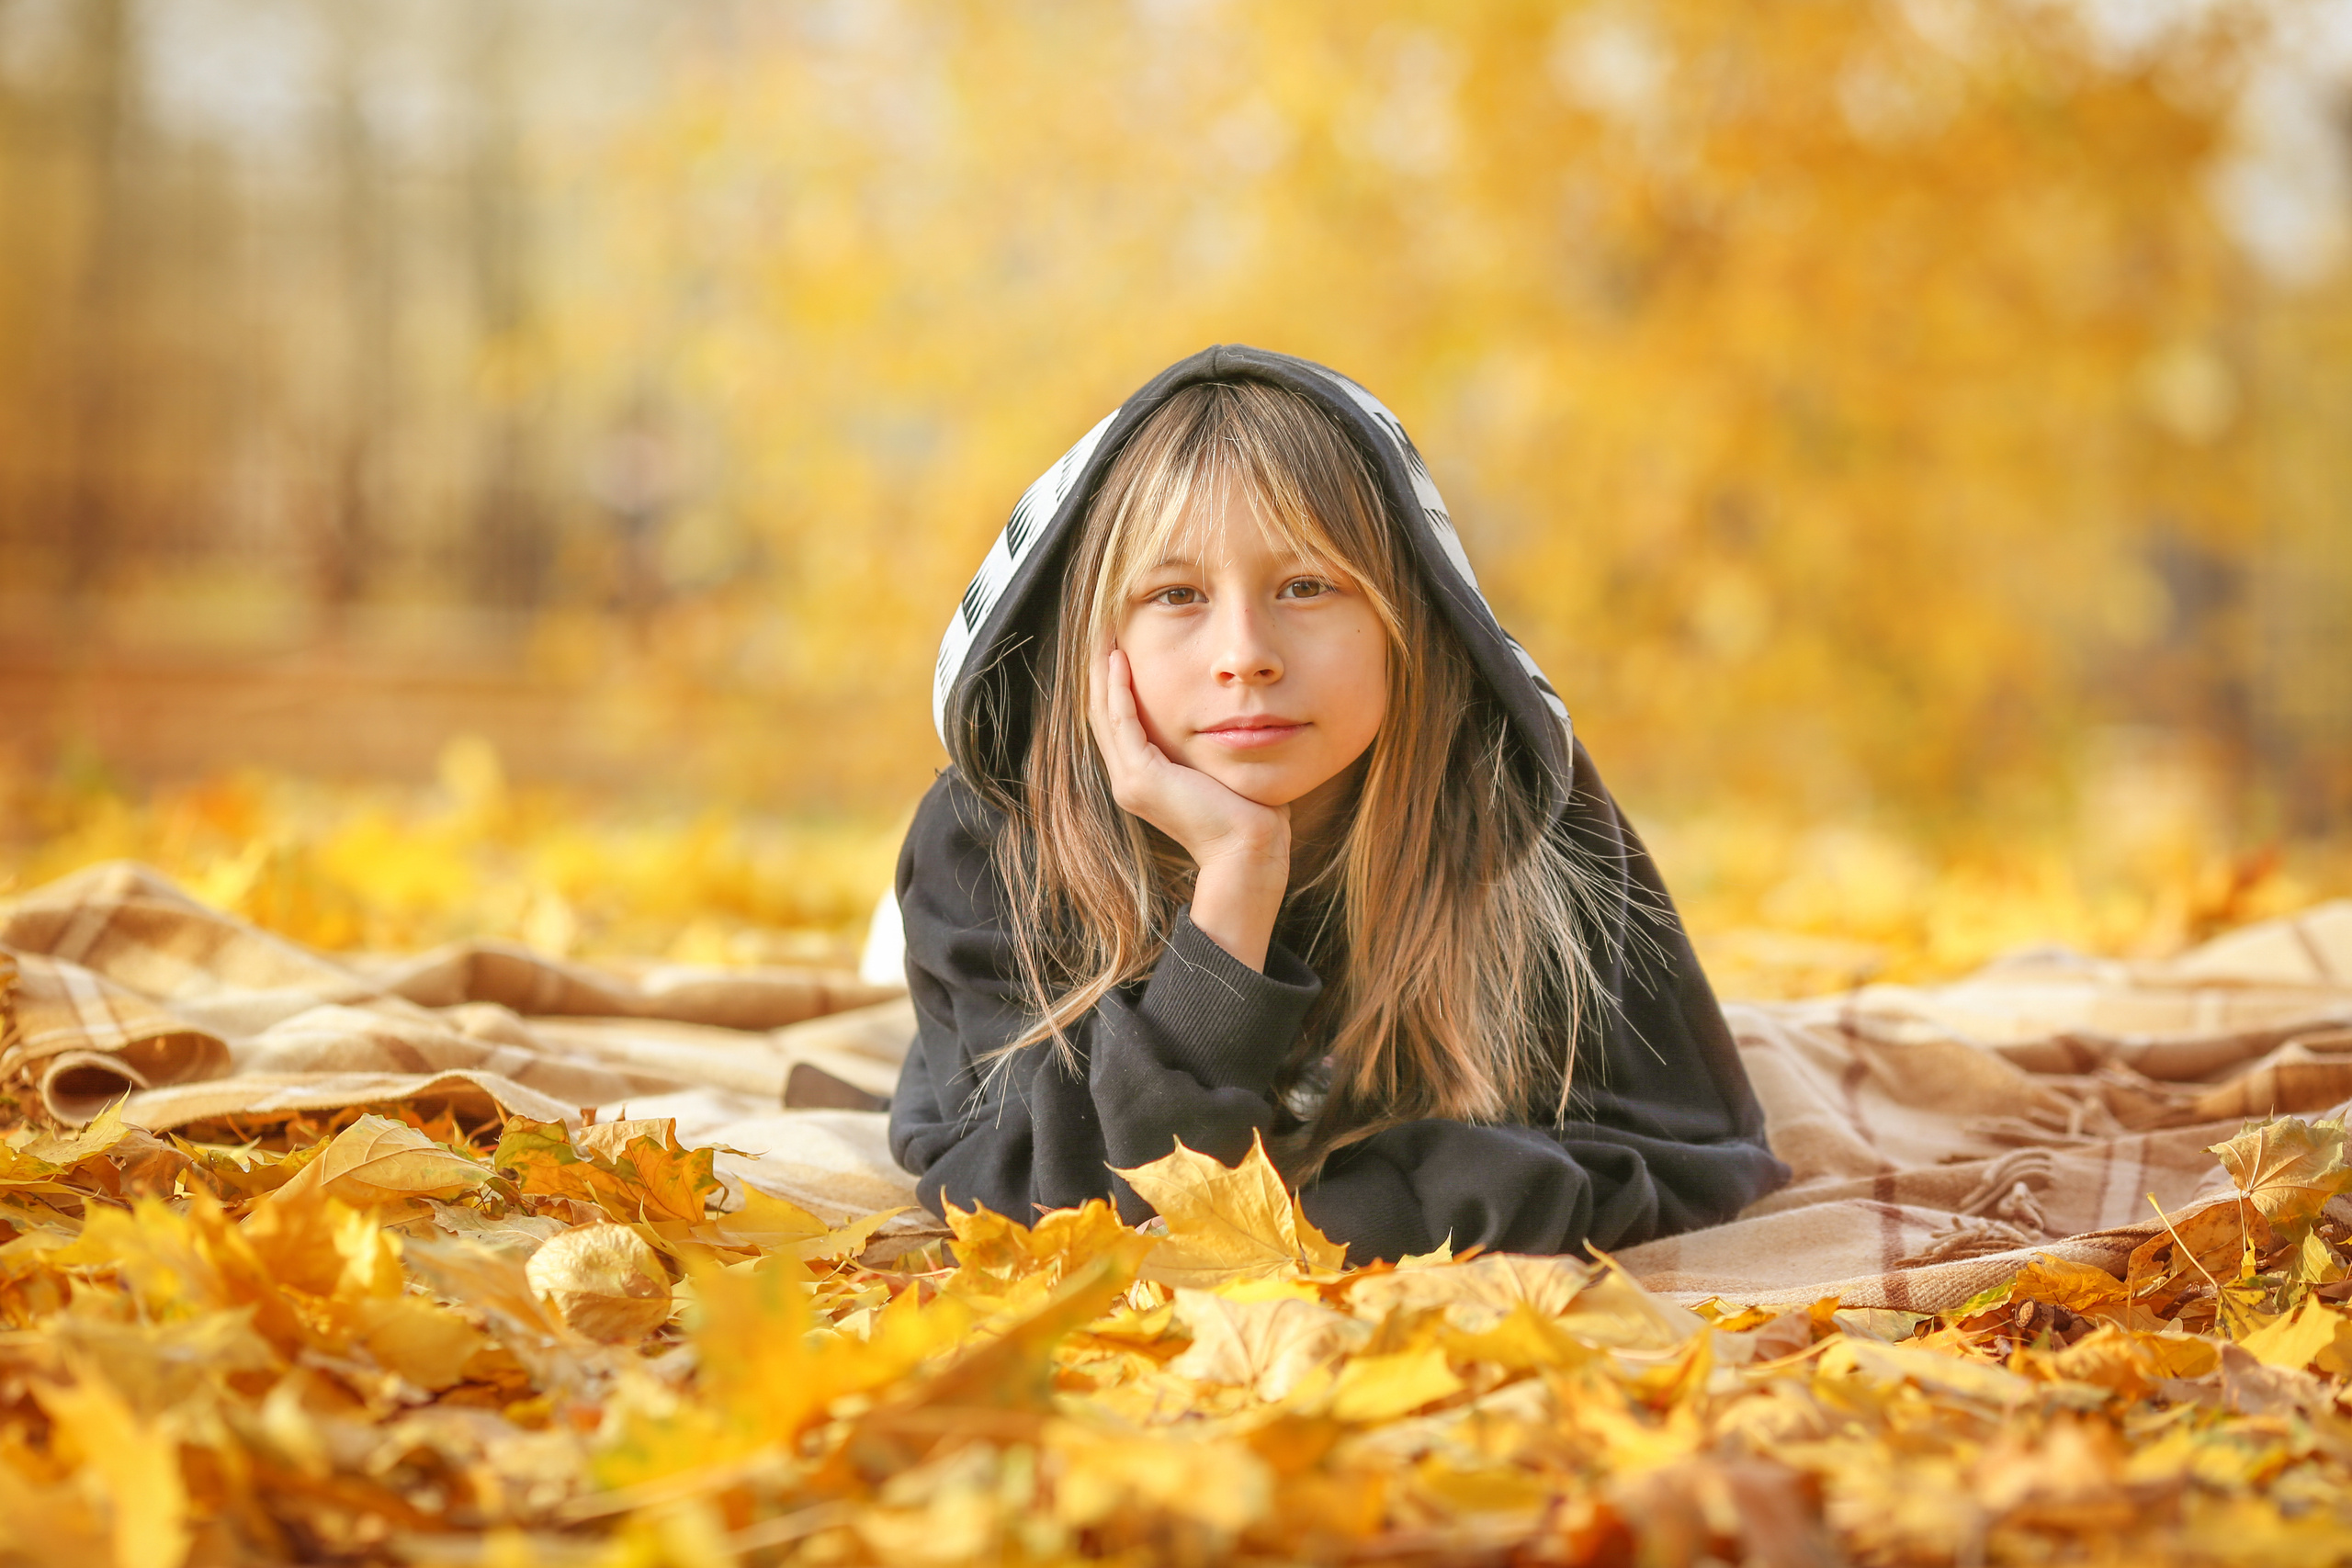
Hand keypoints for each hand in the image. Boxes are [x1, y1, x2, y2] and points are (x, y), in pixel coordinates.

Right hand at [1089, 647, 1289, 969]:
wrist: (1248, 850)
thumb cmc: (1248, 813)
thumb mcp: (1220, 767)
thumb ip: (1209, 743)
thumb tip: (1226, 714)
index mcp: (1143, 779)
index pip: (1118, 722)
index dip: (1113, 684)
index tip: (1118, 646)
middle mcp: (1128, 780)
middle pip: (1102, 714)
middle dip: (1101, 671)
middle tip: (1103, 630)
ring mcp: (1130, 780)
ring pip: (1104, 714)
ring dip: (1103, 672)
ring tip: (1105, 636)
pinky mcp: (1142, 777)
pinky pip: (1122, 722)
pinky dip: (1118, 689)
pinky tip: (1120, 660)